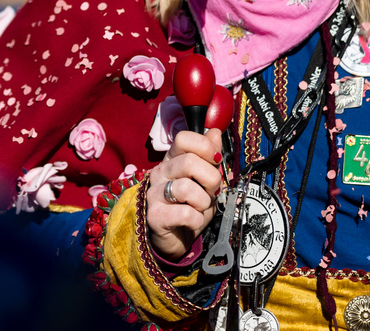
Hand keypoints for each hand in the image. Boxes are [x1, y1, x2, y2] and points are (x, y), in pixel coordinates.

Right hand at [145, 129, 223, 260]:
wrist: (175, 238)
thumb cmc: (190, 206)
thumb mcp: (204, 180)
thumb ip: (210, 157)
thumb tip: (215, 132)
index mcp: (172, 159)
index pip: (183, 138)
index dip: (205, 147)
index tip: (215, 162)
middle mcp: (159, 172)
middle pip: (190, 162)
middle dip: (210, 179)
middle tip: (210, 191)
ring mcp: (154, 194)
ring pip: (187, 188)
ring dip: (203, 202)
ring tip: (200, 208)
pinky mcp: (155, 216)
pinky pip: (185, 214)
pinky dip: (196, 220)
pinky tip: (192, 221)